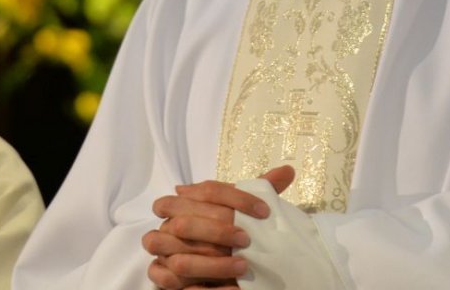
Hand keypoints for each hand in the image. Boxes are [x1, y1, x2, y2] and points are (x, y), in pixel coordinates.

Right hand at [143, 165, 294, 289]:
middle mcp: (168, 225)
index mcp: (184, 202)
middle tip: (247, 239)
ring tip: (242, 266)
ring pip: (179, 257)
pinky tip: (222, 288)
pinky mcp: (161, 276)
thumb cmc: (223, 235)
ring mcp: (162, 252)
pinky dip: (195, 287)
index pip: (206, 191)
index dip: (235, 198)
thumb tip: (288, 171)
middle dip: (218, 231)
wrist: (207, 267)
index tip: (264, 210)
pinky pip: (168, 281)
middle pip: (185, 222)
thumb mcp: (240, 213)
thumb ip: (258, 193)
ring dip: (212, 264)